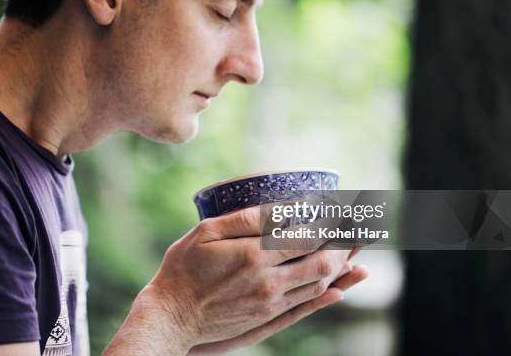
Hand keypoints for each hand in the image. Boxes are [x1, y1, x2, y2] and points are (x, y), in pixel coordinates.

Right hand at [140, 206, 367, 352]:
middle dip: (344, 243)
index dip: (331, 221)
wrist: (172, 316)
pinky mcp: (267, 319)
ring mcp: (271, 304)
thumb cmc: (183, 268)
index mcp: (255, 256)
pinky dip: (328, 296)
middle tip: (356, 227)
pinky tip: (341, 288)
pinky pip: (307, 307)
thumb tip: (285, 208)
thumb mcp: (206, 232)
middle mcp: (269, 282)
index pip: (309, 235)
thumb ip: (246, 220)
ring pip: (319, 285)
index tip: (343, 208)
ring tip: (356, 250)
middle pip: (323, 262)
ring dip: (342, 267)